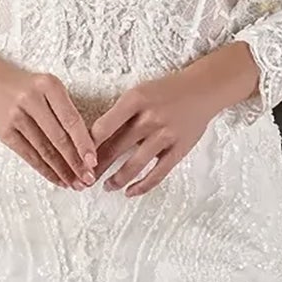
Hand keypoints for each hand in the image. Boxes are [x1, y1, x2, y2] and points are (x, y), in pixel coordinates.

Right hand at [0, 49, 95, 187]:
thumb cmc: (27, 88)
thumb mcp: (48, 88)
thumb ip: (65, 110)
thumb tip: (86, 147)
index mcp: (48, 85)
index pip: (71, 119)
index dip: (83, 143)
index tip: (93, 162)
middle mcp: (31, 99)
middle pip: (58, 138)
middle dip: (75, 162)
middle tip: (87, 179)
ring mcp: (16, 116)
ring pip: (44, 150)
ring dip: (62, 171)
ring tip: (75, 184)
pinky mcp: (5, 132)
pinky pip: (29, 155)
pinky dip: (45, 170)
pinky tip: (57, 179)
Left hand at [90, 42, 262, 196]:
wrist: (204, 89)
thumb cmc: (165, 92)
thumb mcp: (139, 93)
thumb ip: (120, 114)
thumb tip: (94, 140)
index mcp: (135, 99)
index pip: (103, 128)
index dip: (87, 147)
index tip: (77, 159)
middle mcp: (149, 117)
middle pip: (115, 148)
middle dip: (97, 168)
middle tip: (84, 179)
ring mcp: (165, 135)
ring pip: (134, 165)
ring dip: (116, 179)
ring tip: (106, 187)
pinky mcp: (179, 149)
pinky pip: (157, 174)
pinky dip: (141, 186)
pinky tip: (129, 192)